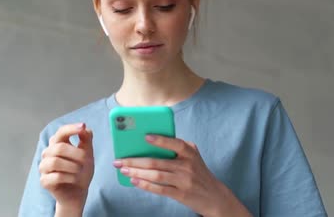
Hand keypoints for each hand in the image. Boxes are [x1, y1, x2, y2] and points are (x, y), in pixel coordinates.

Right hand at [39, 123, 93, 211]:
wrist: (78, 192)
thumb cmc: (81, 171)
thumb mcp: (87, 153)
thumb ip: (86, 140)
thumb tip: (84, 127)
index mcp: (57, 143)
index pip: (61, 132)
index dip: (71, 128)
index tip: (82, 126)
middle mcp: (48, 153)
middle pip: (59, 148)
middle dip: (76, 154)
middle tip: (86, 160)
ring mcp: (44, 167)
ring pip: (55, 162)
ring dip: (72, 167)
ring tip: (79, 171)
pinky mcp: (44, 181)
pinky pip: (56, 177)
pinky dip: (69, 178)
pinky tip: (74, 179)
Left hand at [113, 135, 250, 216]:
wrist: (214, 196)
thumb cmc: (198, 173)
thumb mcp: (193, 157)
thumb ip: (177, 149)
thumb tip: (149, 144)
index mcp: (190, 152)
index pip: (175, 143)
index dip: (161, 140)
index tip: (145, 137)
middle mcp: (187, 166)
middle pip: (157, 161)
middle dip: (135, 160)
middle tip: (119, 159)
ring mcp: (184, 181)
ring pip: (156, 175)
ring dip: (136, 172)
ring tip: (123, 169)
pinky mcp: (180, 194)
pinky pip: (159, 189)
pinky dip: (145, 185)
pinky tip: (134, 180)